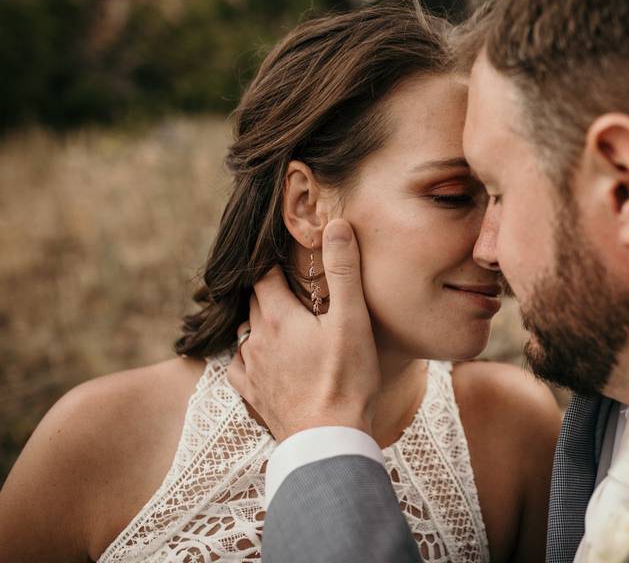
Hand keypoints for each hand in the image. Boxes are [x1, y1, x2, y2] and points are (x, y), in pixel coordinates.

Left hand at [227, 219, 379, 440]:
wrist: (328, 439)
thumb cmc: (346, 378)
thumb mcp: (352, 319)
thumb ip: (343, 270)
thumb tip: (337, 225)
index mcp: (278, 317)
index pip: (264, 277)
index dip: (273, 263)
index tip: (283, 255)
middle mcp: (257, 340)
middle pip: (254, 303)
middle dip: (268, 290)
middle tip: (287, 282)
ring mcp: (253, 371)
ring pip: (246, 335)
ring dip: (258, 322)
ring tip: (275, 317)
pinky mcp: (255, 397)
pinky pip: (239, 369)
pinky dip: (246, 357)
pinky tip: (255, 359)